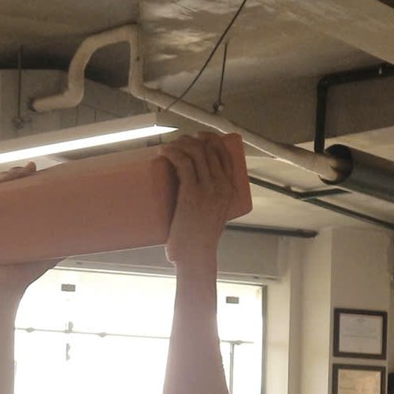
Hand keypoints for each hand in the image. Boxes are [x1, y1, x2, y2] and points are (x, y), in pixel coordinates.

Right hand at [0, 165, 59, 297]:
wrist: (8, 287)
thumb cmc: (27, 272)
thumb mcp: (50, 254)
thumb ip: (66, 245)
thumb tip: (91, 238)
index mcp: (17, 218)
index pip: (18, 191)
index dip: (25, 177)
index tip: (35, 168)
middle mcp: (3, 216)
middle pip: (5, 186)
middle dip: (15, 172)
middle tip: (29, 168)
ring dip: (1, 177)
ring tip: (15, 173)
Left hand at [164, 133, 238, 267]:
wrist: (195, 257)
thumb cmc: (199, 240)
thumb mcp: (212, 216)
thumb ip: (208, 203)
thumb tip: (189, 193)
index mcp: (231, 189)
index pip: (225, 154)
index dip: (211, 139)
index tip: (196, 137)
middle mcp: (222, 185)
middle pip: (208, 149)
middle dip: (191, 140)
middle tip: (176, 143)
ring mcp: (208, 189)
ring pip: (196, 153)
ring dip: (180, 144)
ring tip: (167, 148)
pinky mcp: (191, 194)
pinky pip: (184, 164)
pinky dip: (172, 153)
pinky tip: (163, 152)